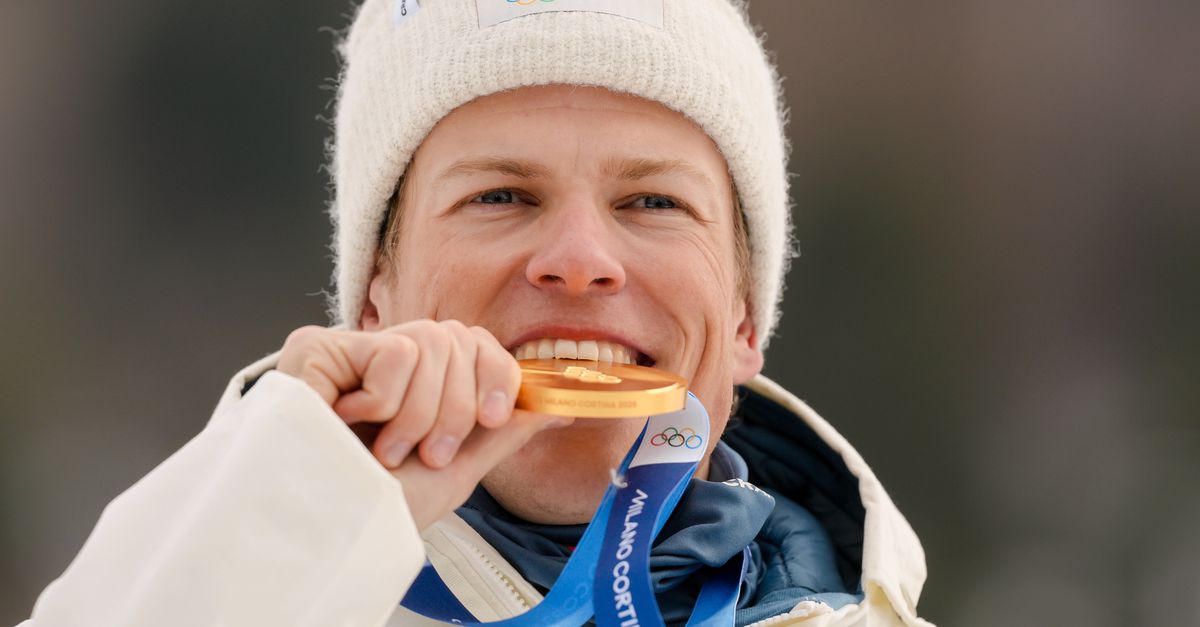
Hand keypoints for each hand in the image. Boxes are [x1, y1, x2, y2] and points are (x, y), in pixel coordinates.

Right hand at [277, 321, 571, 526]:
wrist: (327, 530)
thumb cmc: (381, 507)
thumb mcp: (457, 470)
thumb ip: (503, 431)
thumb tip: (560, 405)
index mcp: (418, 380)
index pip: (474, 341)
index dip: (495, 374)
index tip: (490, 418)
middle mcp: (385, 355)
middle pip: (459, 339)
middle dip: (456, 409)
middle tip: (425, 453)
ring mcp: (350, 349)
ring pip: (430, 343)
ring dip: (419, 413)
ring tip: (383, 450)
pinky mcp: (317, 347)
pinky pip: (393, 351)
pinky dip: (383, 401)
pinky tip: (348, 422)